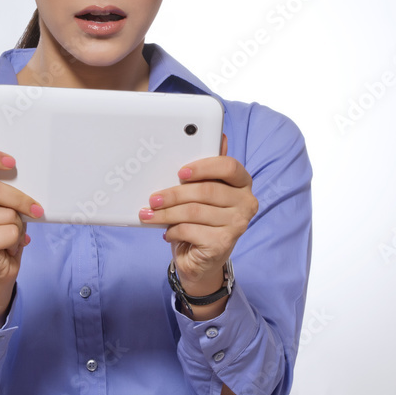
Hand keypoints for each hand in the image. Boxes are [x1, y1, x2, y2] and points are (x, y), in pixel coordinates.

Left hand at [139, 134, 257, 298]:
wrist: (202, 258)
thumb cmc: (202, 219)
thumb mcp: (203, 191)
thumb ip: (208, 167)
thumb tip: (219, 136)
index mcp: (243, 183)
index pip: (229, 166)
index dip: (204, 166)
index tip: (181, 172)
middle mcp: (246, 203)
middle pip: (206, 190)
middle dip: (174, 193)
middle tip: (153, 198)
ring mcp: (237, 225)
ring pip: (194, 211)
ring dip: (166, 213)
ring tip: (150, 214)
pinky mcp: (223, 244)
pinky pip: (191, 230)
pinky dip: (173, 230)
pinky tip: (167, 231)